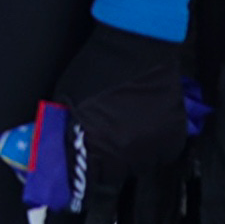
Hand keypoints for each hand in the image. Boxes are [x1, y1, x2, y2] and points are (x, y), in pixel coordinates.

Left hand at [0, 23, 199, 215]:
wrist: (134, 43)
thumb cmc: (95, 67)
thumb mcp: (66, 99)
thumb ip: (62, 129)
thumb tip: (51, 150)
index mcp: (94, 142)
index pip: (85, 180)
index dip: (81, 178)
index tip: (80, 178)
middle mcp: (124, 150)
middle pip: (113, 176)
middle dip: (105, 164)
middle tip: (103, 147)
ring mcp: (151, 144)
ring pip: (140, 166)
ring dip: (131, 156)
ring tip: (125, 133)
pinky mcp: (174, 133)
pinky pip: (164, 154)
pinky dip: (155, 146)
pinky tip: (146, 129)